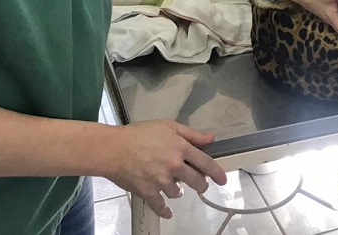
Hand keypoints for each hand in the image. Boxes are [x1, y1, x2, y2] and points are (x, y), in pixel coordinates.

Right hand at [104, 120, 225, 218]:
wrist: (114, 149)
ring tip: (175, 187)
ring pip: (178, 192)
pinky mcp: (149, 192)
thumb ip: (191, 133)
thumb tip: (210, 138)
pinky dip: (165, 210)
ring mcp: (162, 181)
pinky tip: (168, 212)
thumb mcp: (168, 126)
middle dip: (201, 185)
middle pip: (196, 181)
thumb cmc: (140, 133)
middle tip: (201, 186)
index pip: (205, 162)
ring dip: (179, 191)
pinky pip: (161, 205)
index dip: (216, 172)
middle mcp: (174, 166)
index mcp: (180, 148)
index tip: (223, 179)